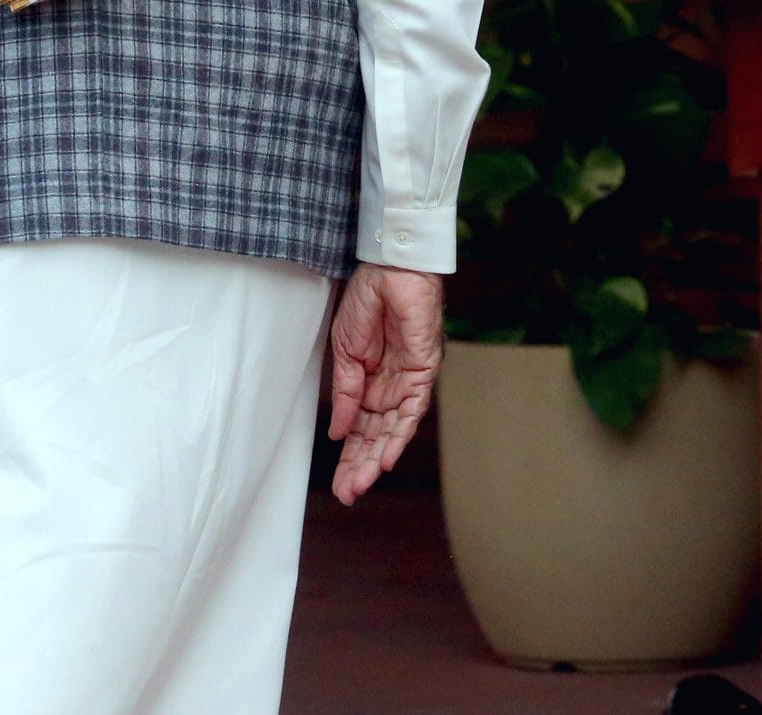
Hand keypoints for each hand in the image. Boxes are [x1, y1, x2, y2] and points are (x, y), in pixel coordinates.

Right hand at [326, 264, 443, 506]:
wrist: (388, 267)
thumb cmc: (367, 299)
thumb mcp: (344, 351)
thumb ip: (346, 392)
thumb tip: (338, 431)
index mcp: (370, 380)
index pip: (360, 428)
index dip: (349, 455)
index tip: (339, 483)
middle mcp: (391, 385)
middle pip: (376, 435)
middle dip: (360, 465)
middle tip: (347, 494)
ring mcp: (408, 379)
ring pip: (394, 429)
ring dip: (377, 458)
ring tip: (360, 484)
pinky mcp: (423, 369)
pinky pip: (414, 409)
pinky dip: (400, 434)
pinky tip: (386, 458)